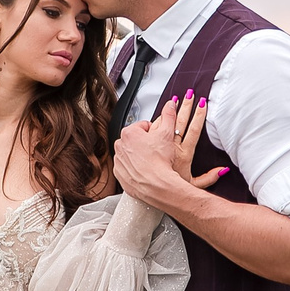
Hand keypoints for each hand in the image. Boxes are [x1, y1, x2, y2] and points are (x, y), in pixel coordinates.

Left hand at [111, 93, 223, 214]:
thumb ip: (169, 115)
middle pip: (135, 140)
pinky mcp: (120, 175)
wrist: (157, 186)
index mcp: (129, 133)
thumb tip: (171, 104)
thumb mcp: (168, 134)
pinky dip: (134, 169)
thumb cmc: (161, 162)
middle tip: (157, 151)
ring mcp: (118, 161)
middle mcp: (120, 146)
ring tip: (152, 161)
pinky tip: (145, 170)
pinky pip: (127, 168)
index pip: (143, 126)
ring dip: (139, 156)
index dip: (154, 132)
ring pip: (130, 154)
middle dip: (145, 143)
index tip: (159, 139)